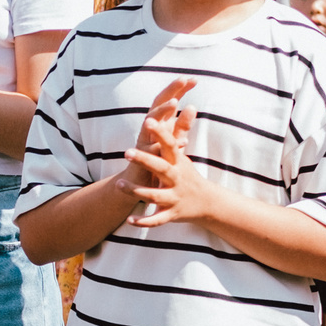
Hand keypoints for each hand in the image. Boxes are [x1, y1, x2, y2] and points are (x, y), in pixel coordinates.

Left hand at [115, 79, 219, 229]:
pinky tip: (129, 220)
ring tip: (119, 183)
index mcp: (177, 162)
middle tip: (126, 151)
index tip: (148, 121)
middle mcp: (176, 178)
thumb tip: (189, 103)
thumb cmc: (186, 174)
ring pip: (155, 194)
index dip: (160, 133)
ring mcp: (174, 197)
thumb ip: (180, 131)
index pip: (169, 144)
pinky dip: (144, 221)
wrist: (207, 203)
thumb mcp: (183, 155)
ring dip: (137, 191)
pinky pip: (157, 219)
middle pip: (161, 168)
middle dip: (145, 160)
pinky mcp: (172, 214)